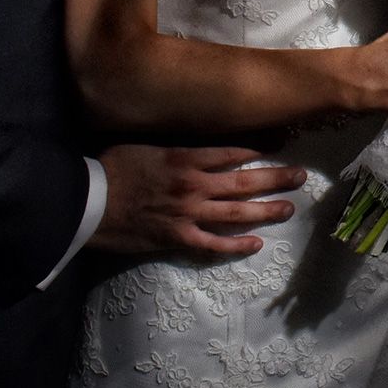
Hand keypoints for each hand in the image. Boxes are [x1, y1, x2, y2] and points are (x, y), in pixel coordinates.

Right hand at [91, 144, 306, 257]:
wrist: (86, 202)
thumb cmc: (110, 168)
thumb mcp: (145, 145)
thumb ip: (175, 146)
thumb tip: (196, 142)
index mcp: (185, 158)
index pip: (233, 151)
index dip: (260, 148)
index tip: (282, 145)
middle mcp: (194, 184)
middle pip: (245, 181)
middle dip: (276, 179)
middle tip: (300, 177)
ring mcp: (189, 213)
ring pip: (237, 212)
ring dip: (266, 211)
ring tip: (289, 209)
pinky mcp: (178, 238)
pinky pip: (214, 244)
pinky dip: (237, 245)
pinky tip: (256, 244)